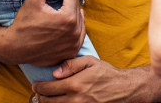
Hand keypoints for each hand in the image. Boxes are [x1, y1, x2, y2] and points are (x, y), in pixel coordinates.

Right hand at [0, 0, 85, 65]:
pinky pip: (78, 37)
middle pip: (76, 9)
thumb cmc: (22, 24)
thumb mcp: (33, 1)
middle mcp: (74, 32)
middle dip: (69, 1)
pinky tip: (69, 24)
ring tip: (65, 8)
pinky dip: (75, 29)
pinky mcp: (71, 52)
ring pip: (80, 23)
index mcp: (68, 18)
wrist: (14, 49)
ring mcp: (74, 44)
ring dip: (74, 14)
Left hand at [32, 60, 160, 102]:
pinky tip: (59, 102)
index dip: (39, 87)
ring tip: (45, 99)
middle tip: (38, 92)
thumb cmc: (107, 74)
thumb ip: (71, 65)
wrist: (124, 89)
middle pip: (48, 102)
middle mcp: (75, 99)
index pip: (48, 89)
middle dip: (40, 97)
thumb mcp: (91, 62)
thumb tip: (55, 73)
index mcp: (75, 84)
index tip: (36, 85)